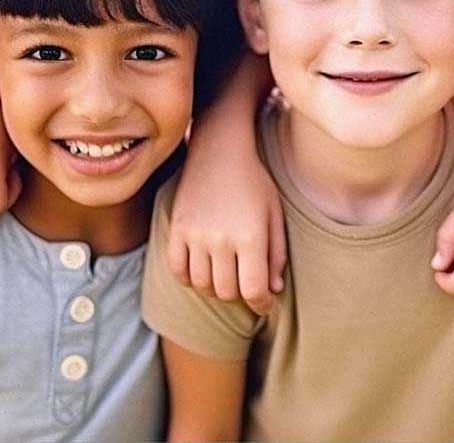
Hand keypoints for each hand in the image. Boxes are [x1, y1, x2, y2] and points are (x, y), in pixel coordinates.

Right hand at [166, 53, 284, 313]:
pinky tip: (204, 269)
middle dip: (240, 294)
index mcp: (251, 236)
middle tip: (246, 284)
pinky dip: (190, 278)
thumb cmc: (255, 183)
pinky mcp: (176, 228)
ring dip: (216, 288)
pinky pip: (178, 270)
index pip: (253, 291)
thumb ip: (276, 255)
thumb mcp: (275, 215)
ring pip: (202, 285)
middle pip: (227, 291)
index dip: (261, 303)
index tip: (265, 301)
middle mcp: (221, 238)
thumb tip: (272, 291)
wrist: (220, 150)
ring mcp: (195, 234)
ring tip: (227, 276)